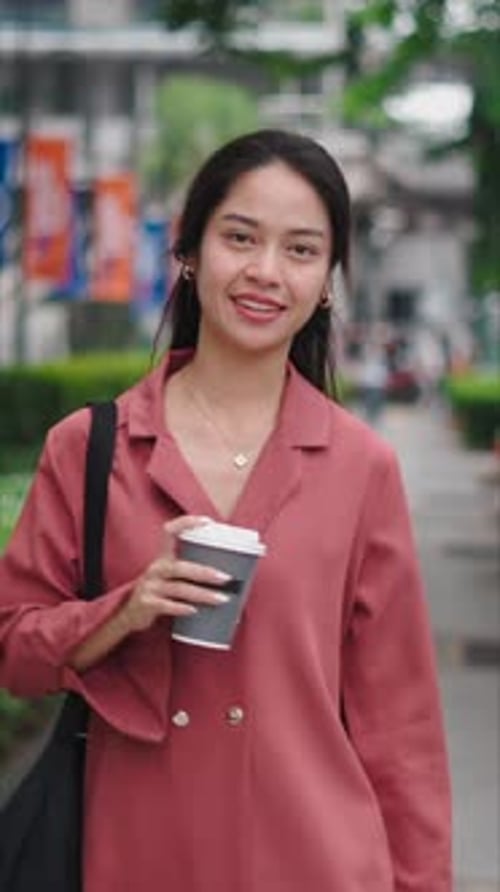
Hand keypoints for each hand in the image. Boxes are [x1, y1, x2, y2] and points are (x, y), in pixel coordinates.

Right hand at [122, 515, 229, 633]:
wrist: (131, 613)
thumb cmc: (161, 590)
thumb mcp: (170, 576)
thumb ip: (191, 572)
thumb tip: (232, 578)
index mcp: (163, 557)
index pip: (169, 532)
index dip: (186, 523)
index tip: (208, 522)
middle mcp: (155, 568)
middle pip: (180, 567)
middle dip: (204, 572)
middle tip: (226, 578)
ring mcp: (150, 586)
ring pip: (178, 588)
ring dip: (202, 594)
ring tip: (221, 599)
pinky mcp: (146, 603)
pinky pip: (166, 605)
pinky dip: (181, 608)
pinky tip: (195, 611)